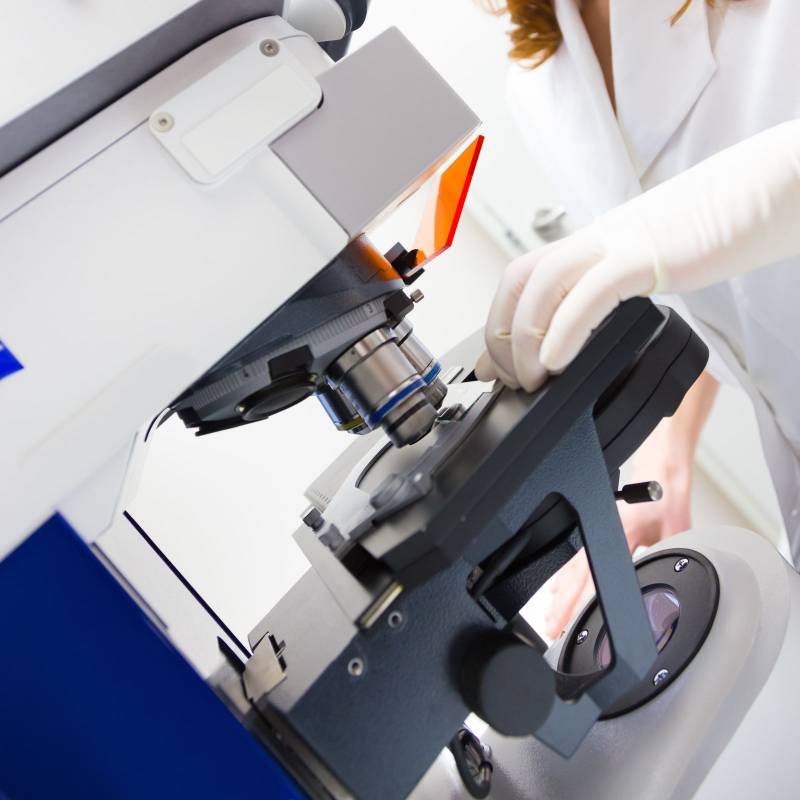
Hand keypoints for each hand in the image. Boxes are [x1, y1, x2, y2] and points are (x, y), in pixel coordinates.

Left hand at [476, 120, 799, 391]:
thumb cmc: (717, 227)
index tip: (496, 364)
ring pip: (541, 284)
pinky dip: (563, 331)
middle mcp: (596, 239)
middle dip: (500, 334)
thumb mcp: (651, 261)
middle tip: (508, 378)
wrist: (768, 188)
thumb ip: (616, 289)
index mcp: (594, 243)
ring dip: (524, 338)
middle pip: (519, 279)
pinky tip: (557, 362)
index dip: (499, 321)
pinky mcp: (647, 255)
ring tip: (532, 379)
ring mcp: (618, 243)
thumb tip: (594, 330)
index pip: (524, 276)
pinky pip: (590, 294)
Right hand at [544, 477, 690, 638]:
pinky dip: (565, 575)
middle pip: (576, 572)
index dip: (582, 598)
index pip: (595, 571)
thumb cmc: (668, 499)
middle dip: (562, 602)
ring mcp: (597, 530)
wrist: (661, 473)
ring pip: (572, 565)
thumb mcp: (676, 535)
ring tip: (551, 613)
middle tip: (552, 625)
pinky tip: (559, 588)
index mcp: (621, 532)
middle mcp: (603, 532)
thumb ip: (668, 561)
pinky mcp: (598, 530)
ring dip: (561, 592)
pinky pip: (575, 556)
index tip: (572, 618)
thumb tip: (671, 588)